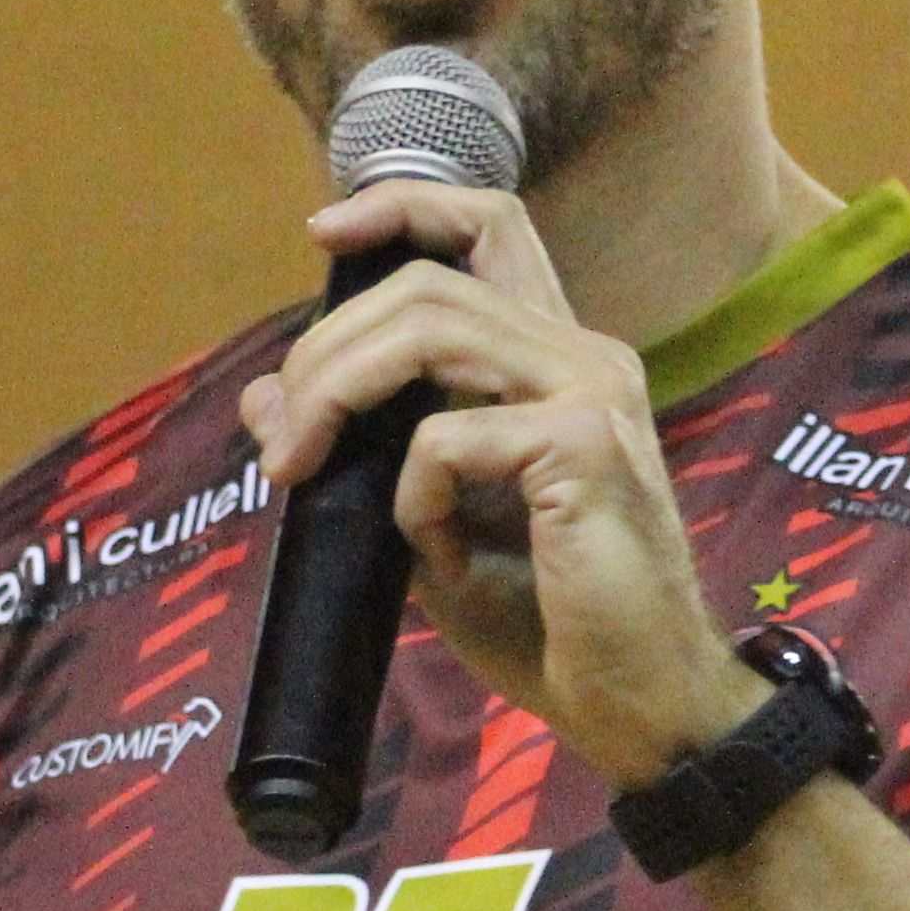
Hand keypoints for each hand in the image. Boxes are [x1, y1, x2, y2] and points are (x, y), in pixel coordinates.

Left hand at [230, 181, 755, 788]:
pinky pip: (448, 436)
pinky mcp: (585, 448)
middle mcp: (582, 356)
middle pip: (430, 277)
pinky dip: (410, 492)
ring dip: (339, 388)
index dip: (401, 207)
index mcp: (555, 362)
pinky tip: (430, 548)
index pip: (491, 226)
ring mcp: (592, 394)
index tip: (323, 233)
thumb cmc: (553, 623)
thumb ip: (363, 458)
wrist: (643, 702)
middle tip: (286, 435)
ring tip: (301, 466)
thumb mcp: (429, 530)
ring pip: (432, 326)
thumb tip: (266, 402)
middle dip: (326, 342)